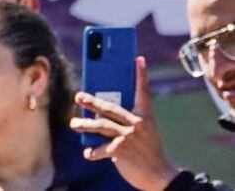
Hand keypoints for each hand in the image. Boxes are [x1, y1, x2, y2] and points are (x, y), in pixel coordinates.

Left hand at [69, 56, 179, 190]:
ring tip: (73, 124)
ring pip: (101, 126)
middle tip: (78, 96)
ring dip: (84, 125)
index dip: (141, 75)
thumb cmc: (148, 149)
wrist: (160, 175)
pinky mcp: (121, 151)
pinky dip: (92, 151)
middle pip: (110, 108)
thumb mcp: (144, 130)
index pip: (143, 92)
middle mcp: (137, 124)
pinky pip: (101, 149)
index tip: (138, 58)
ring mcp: (129, 137)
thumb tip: (101, 109)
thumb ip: (127, 118)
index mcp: (144, 116)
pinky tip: (87, 152)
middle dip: (92, 102)